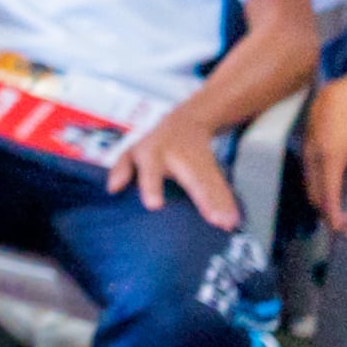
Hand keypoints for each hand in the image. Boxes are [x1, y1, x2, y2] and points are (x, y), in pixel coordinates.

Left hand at [108, 104, 241, 229]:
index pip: (151, 170)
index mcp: (153, 154)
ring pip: (211, 183)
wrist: (186, 122)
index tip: (154, 205)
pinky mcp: (214, 170)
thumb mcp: (132, 151)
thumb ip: (121, 169)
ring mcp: (199, 164)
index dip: (152, 186)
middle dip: (203, 199)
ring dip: (221, 204)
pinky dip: (228, 203)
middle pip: (192, 179)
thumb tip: (112, 189)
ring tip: (227, 223)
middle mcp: (179, 159)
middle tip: (212, 219)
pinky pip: (222, 187)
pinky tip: (234, 220)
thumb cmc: (153, 145)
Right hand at [304, 81, 346, 233]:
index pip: (329, 196)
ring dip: (324, 206)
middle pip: (317, 198)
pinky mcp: (304, 153)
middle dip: (330, 216)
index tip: (342, 231)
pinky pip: (309, 180)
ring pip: (311, 190)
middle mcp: (314, 161)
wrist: (334, 98)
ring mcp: (306, 157)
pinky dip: (319, 194)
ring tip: (341, 217)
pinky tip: (330, 198)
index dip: (334, 216)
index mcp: (330, 160)